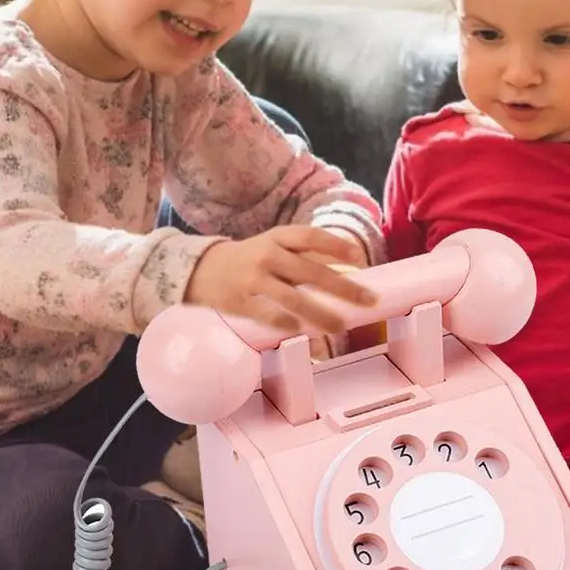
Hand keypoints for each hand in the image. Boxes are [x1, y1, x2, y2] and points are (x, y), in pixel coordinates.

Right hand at [184, 225, 376, 333]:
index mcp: (278, 238)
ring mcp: (253, 280)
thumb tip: (347, 269)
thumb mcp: (273, 246)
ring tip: (341, 327)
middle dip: (343, 287)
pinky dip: (287, 325)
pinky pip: (268, 315)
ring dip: (320, 314)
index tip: (360, 258)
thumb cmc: (250, 260)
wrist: (201, 270)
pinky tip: (304, 332)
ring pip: (293, 298)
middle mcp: (267, 255)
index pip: (311, 237)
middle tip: (368, 300)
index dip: (337, 246)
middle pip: (310, 271)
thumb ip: (304, 256)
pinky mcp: (241, 302)